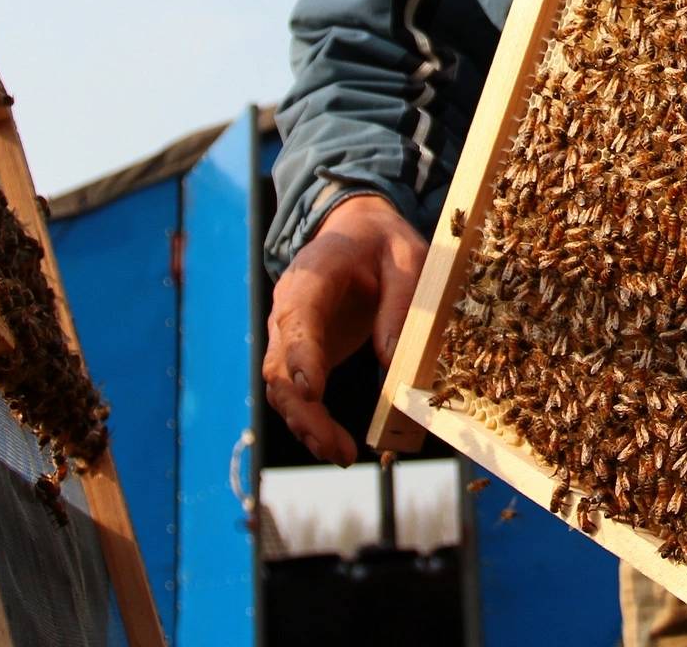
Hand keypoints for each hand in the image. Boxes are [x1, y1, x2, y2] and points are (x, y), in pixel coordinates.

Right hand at [262, 193, 426, 466]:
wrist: (355, 232)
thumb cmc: (381, 243)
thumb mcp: (406, 258)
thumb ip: (400, 302)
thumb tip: (392, 360)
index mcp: (312, 276)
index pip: (297, 318)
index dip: (300, 356)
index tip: (309, 390)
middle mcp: (289, 308)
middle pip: (280, 366)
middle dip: (305, 410)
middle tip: (337, 447)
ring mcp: (290, 334)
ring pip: (280, 387)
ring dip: (306, 424)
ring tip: (341, 455)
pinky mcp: (302, 354)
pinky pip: (294, 392)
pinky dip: (310, 421)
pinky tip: (334, 446)